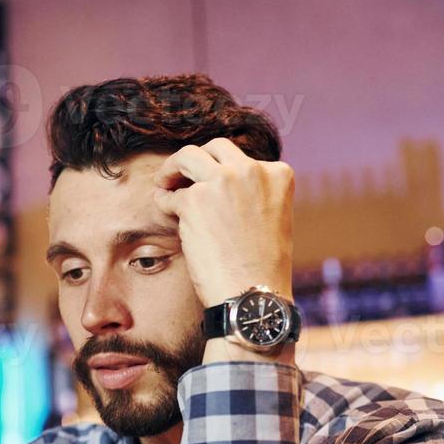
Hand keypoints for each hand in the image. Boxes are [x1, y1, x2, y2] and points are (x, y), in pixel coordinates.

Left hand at [152, 138, 293, 310]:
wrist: (253, 295)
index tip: (214, 186)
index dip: (224, 172)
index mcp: (279, 174)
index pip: (244, 160)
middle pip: (215, 147)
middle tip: (183, 175)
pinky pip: (170, 194)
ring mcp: (222, 182)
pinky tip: (166, 212)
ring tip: (165, 183)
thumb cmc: (263, 268)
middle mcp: (252, 171)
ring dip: (173, 168)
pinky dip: (164, 201)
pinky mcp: (194, 200)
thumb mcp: (274, 218)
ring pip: (187, 156)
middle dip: (197, 160)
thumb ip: (256, 194)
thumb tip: (222, 184)